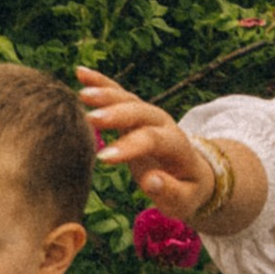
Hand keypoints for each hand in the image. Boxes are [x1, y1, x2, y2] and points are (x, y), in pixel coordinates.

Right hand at [77, 67, 216, 216]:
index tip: (104, 158)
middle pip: (140, 112)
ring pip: (127, 98)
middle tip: (91, 119)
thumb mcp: (184, 200)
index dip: (129, 147)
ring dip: (106, 93)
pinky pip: (117, 94)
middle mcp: (162, 123)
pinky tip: (80, 73)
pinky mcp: (134, 113)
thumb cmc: (187, 191)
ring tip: (83, 94)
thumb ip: (170, 191)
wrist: (193, 173)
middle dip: (116, 113)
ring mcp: (148, 115)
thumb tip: (151, 181)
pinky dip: (101, 82)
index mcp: (176, 145)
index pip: (152, 140)